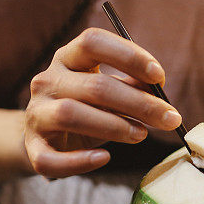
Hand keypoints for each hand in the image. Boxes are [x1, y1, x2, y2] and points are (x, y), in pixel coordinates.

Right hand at [24, 28, 182, 177]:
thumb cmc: (88, 110)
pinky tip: (105, 159)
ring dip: (114, 127)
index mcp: (68, 58)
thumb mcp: (110, 92)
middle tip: (169, 118)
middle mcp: (48, 81)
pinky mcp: (34, 148)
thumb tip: (159, 89)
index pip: (93, 42)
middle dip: (139, 103)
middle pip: (94, 86)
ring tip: (141, 135)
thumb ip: (133, 86)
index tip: (160, 76)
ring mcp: (37, 114)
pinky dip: (80, 161)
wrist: (48, 138)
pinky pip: (52, 158)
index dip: (129, 55)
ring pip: (71, 115)